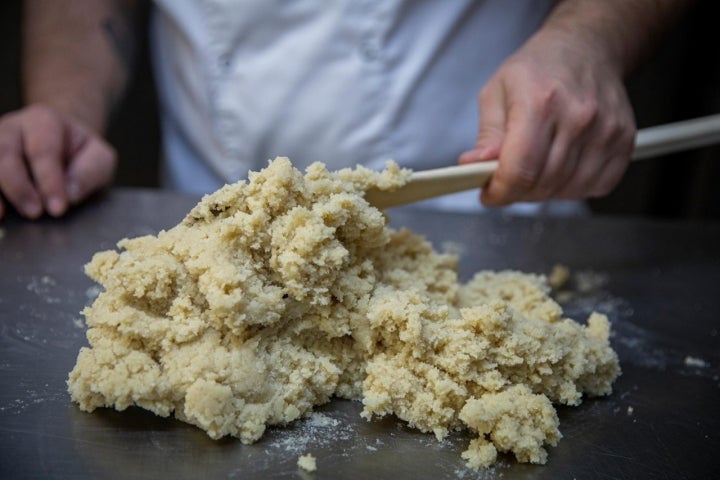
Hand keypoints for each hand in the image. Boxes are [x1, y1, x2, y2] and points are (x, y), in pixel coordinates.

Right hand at [0, 105, 115, 219]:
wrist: (65, 147)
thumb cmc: (82, 154)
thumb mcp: (100, 159)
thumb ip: (90, 172)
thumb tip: (70, 195)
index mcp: (45, 121)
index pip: (43, 150)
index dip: (49, 180)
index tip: (59, 208)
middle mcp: (13, 128)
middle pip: (5, 152)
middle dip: (19, 186)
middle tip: (35, 213)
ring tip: (3, 215)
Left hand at [459, 28, 635, 205]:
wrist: (586, 49)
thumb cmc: (538, 70)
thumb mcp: (496, 93)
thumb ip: (487, 136)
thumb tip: (475, 166)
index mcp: (540, 102)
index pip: (519, 170)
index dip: (500, 192)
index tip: (490, 194)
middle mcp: (578, 117)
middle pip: (542, 185)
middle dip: (517, 192)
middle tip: (508, 178)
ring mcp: (605, 131)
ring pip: (567, 191)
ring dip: (544, 190)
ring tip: (535, 167)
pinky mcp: (624, 142)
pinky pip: (595, 187)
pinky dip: (573, 187)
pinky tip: (562, 167)